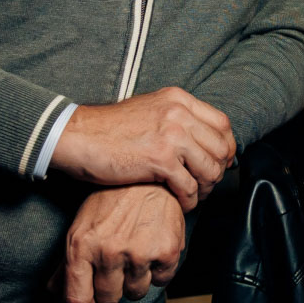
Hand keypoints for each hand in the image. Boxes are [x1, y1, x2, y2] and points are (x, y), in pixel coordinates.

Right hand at [49, 87, 233, 209]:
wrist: (77, 136)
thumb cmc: (108, 130)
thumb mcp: (149, 111)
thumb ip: (176, 120)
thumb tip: (201, 139)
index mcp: (178, 99)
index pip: (222, 124)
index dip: (226, 148)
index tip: (220, 163)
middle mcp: (179, 113)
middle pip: (221, 148)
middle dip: (218, 171)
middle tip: (206, 184)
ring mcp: (171, 135)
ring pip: (210, 169)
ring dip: (205, 188)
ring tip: (193, 195)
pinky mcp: (160, 159)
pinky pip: (189, 187)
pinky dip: (188, 200)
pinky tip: (180, 203)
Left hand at [52, 184, 186, 302]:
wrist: (150, 175)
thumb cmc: (112, 199)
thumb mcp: (82, 226)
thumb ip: (67, 263)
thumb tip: (54, 290)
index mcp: (82, 246)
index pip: (77, 298)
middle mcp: (108, 252)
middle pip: (109, 298)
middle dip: (113, 289)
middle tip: (118, 269)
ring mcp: (138, 253)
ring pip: (135, 292)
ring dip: (136, 280)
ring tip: (136, 254)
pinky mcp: (165, 252)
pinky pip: (161, 281)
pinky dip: (158, 270)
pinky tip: (153, 249)